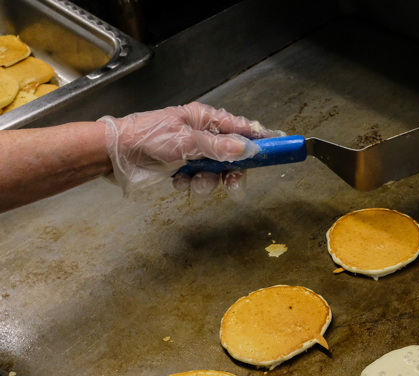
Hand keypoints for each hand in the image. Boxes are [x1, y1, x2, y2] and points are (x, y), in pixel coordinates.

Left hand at [98, 102, 282, 198]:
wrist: (113, 155)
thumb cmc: (147, 138)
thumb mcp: (185, 142)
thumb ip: (218, 147)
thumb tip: (247, 148)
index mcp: (205, 119)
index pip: (241, 127)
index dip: (259, 138)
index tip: (277, 148)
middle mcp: (202, 134)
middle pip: (232, 155)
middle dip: (231, 171)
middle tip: (232, 185)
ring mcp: (192, 152)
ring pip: (216, 171)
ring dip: (208, 181)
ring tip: (193, 182)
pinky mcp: (182, 168)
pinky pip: (200, 180)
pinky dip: (192, 184)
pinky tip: (179, 181)